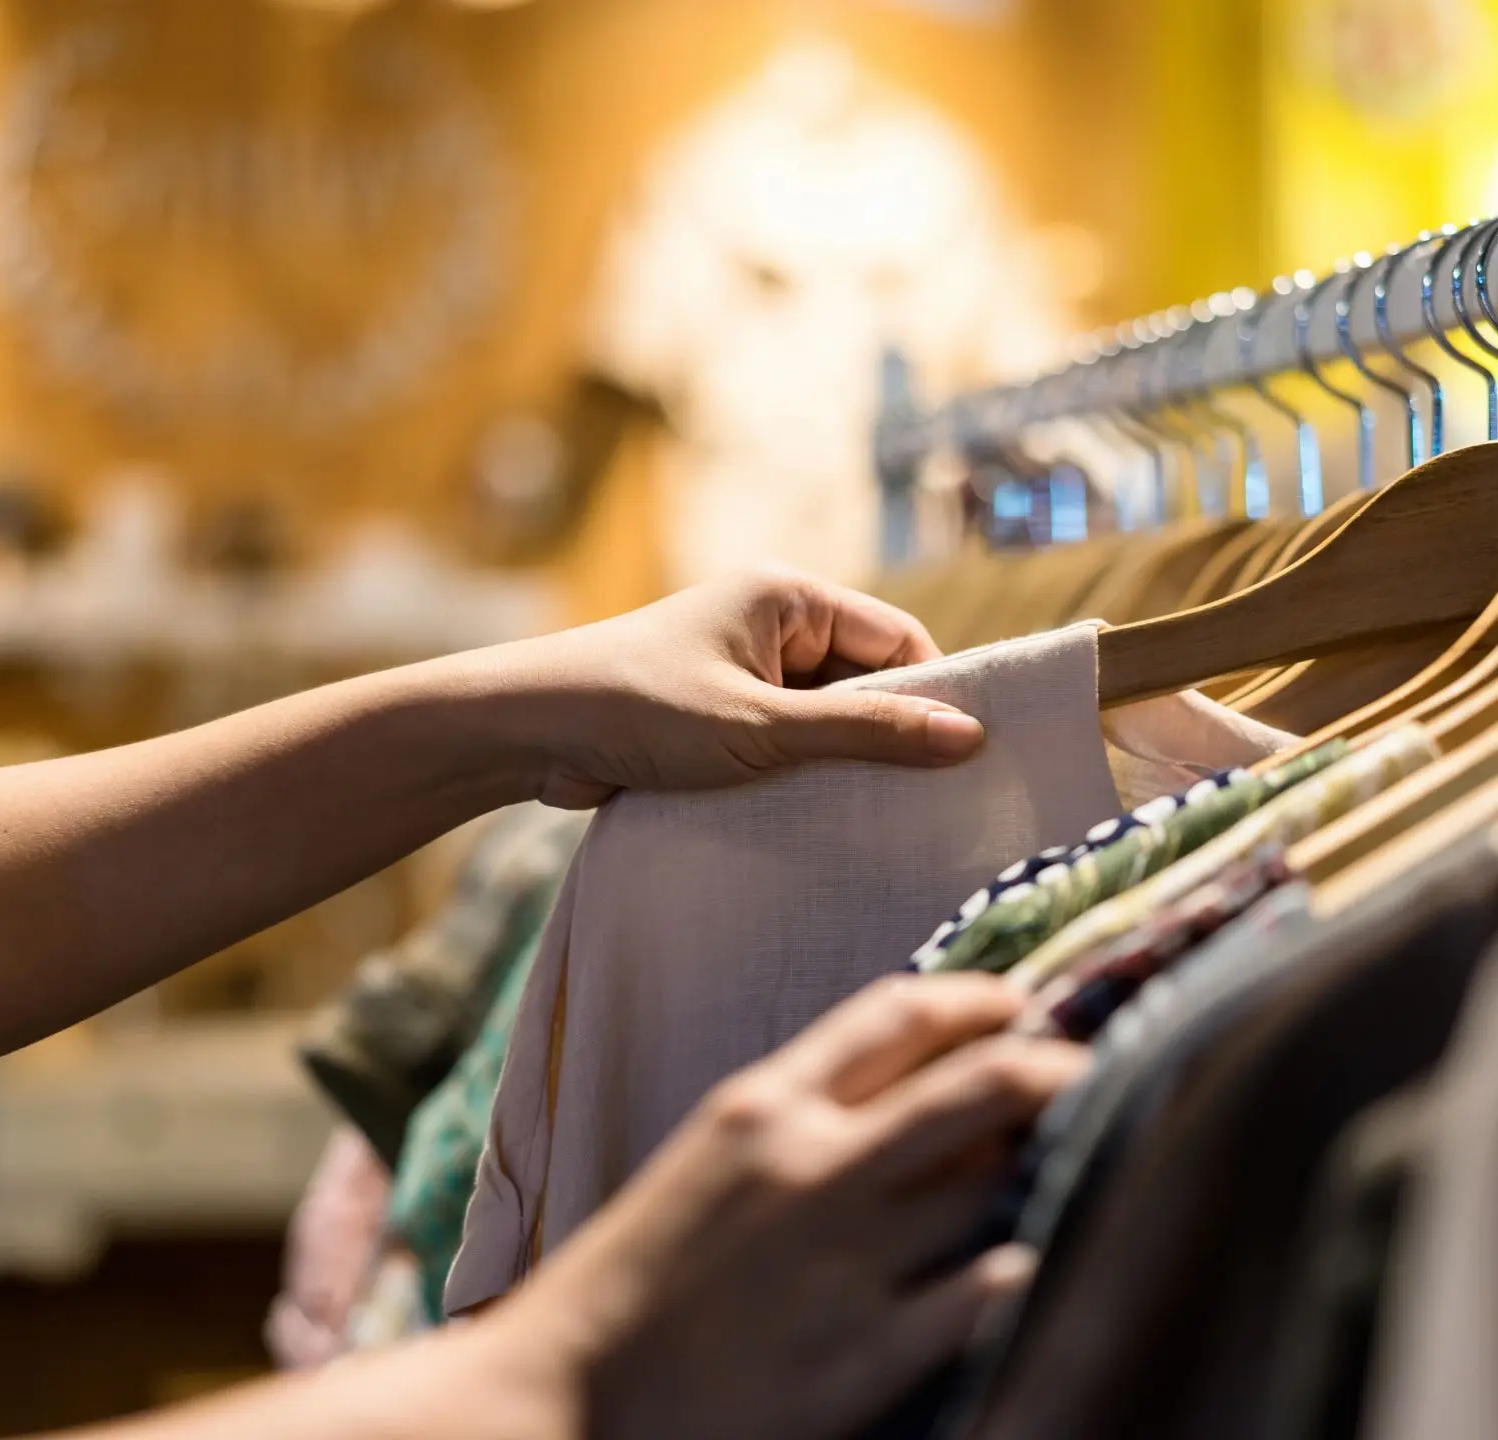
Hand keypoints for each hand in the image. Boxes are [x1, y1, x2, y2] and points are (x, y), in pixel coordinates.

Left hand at [496, 570, 985, 808]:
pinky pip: (789, 743)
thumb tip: (969, 735)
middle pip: (868, 681)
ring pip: (828, 720)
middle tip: (928, 801)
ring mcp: (747, 670)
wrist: (527, 733)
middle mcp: (774, 624)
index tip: (965, 759)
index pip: (898, 640)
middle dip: (888, 736)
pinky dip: (802, 776)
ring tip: (874, 817)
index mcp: (790, 596)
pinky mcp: (722, 714)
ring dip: (841, 764)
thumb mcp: (763, 727)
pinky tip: (820, 819)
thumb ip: (866, 732)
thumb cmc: (640, 710)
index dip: (934, 695)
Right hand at [496, 973, 1091, 1439]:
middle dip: (1054, 1067)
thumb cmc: (634, 1283)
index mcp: (762, 1105)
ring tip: (1083, 1162)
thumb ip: (803, 1122)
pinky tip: (1047, 1260)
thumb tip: (921, 1105)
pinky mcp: (867, 1354)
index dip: (978, 998)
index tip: (1022, 1006)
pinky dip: (1030, 1265)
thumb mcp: (708, 1166)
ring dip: (1052, 1163)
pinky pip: (991, 1289)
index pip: (896, 1013)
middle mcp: (813, 1163)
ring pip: (999, 1178)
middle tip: (1096, 1072)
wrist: (565, 1397)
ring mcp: (846, 1258)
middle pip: (978, 1082)